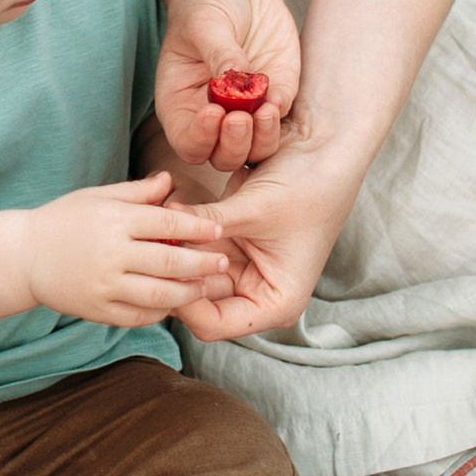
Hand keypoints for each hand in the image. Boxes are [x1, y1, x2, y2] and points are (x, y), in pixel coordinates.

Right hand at [20, 171, 232, 324]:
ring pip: (159, 294)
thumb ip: (137, 193)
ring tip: (206, 288)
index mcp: (114, 220)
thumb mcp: (98, 197)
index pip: (167, 222)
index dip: (198, 226)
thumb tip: (170, 181)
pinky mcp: (97, 310)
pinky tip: (174, 305)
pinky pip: (138, 316)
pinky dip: (161, 312)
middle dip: (202, 263)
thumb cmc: (63, 220)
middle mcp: (111, 253)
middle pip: (169, 261)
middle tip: (223, 264)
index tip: (219, 230)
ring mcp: (104, 285)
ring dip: (188, 292)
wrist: (22, 256)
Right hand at [155, 0, 304, 176]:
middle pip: (223, 156)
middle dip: (234, 144)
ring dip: (261, 139)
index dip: (201, 137)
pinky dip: (280, 115)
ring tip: (266, 109)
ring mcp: (247, 110)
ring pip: (255, 150)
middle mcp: (213, 115)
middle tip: (241, 117)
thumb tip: (234, 77)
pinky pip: (280, 119)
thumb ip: (218, 51)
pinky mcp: (277, 96)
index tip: (214, 112)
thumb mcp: (203, 21)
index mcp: (181, 104)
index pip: (188, 140)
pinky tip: (277, 95)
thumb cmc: (206, 3)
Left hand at [169, 133, 362, 341]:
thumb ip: (207, 224)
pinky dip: (181, 232)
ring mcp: (242, 268)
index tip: (161, 269)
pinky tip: (166, 211)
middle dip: (173, 274)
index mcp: (275, 303)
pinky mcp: (231, 244)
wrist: (327, 151)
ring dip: (174, 250)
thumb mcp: (254, 209)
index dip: (182, 302)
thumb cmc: (308, 186)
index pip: (212, 324)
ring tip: (154, 226)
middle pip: (197, 301)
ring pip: (191, 272)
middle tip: (148, 246)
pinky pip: (196, 247)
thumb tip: (161, 226)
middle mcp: (256, 293)